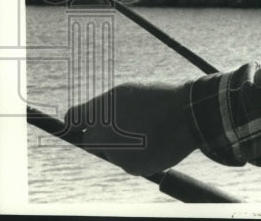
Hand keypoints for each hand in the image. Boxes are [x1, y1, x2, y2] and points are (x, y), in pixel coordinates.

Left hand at [63, 81, 197, 176]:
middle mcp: (101, 135)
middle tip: (126, 126)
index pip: (74, 118)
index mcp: (99, 112)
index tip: (75, 124)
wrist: (187, 114)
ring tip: (150, 130)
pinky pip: (130, 163)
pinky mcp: (132, 168)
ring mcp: (116, 154)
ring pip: (113, 152)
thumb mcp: (127, 93)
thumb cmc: (159, 98)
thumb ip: (104, 107)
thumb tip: (87, 122)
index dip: (74, 121)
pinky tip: (156, 142)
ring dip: (125, 145)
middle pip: (91, 140)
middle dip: (103, 135)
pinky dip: (140, 156)